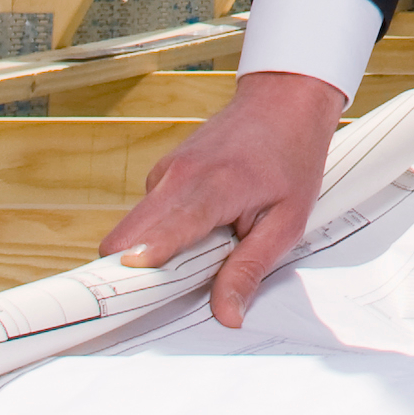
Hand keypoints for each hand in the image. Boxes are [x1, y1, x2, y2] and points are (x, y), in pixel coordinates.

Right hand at [98, 72, 340, 330]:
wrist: (285, 99)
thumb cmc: (292, 156)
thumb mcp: (287, 221)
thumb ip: (249, 268)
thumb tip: (226, 315)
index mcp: (211, 188)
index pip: (158, 234)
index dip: (136, 268)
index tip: (121, 296)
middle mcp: (177, 177)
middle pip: (124, 237)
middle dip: (132, 273)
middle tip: (156, 300)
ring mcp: (165, 171)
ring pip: (132, 229)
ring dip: (151, 253)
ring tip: (195, 258)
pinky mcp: (163, 172)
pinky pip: (148, 215)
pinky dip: (162, 232)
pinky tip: (198, 231)